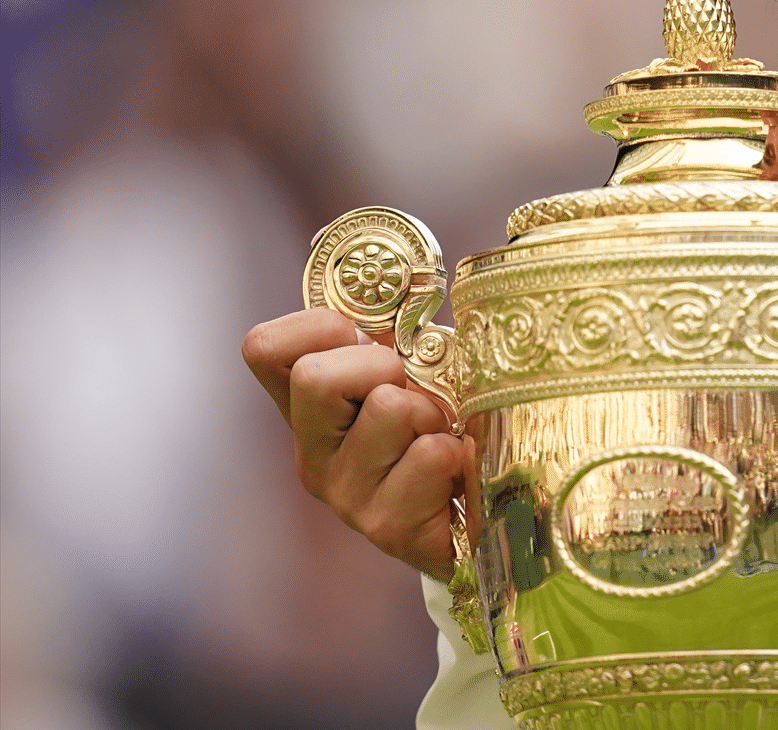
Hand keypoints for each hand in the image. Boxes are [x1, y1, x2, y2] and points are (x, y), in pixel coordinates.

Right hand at [242, 307, 465, 581]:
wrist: (486, 520)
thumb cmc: (447, 431)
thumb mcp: (416, 373)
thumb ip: (396, 335)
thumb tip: (407, 279)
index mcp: (309, 409)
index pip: (263, 349)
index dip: (316, 326)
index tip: (362, 337)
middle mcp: (313, 453)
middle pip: (315, 377)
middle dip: (381, 366)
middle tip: (414, 393)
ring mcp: (344, 494)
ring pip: (388, 409)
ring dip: (433, 412)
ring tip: (442, 435)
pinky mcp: (386, 527)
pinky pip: (428, 455)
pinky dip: (458, 452)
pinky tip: (457, 473)